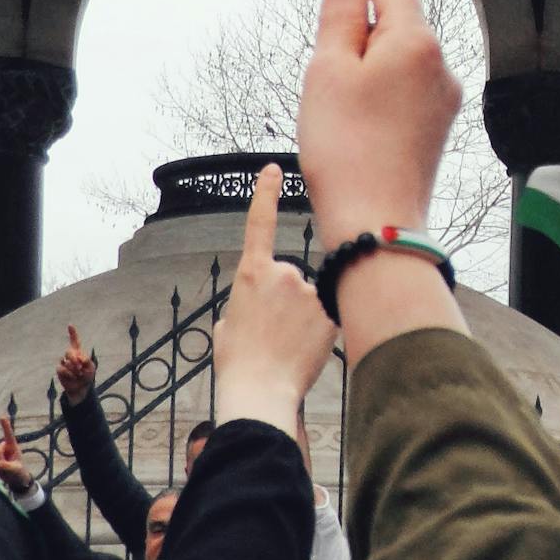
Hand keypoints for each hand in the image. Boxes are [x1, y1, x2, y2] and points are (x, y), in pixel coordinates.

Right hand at [0, 415, 34, 495]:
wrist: (14, 480)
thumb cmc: (18, 472)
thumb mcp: (15, 469)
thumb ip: (7, 466)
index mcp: (12, 446)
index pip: (8, 435)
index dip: (5, 425)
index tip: (2, 416)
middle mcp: (3, 447)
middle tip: (6, 466)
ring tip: (3, 469)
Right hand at [56, 322, 95, 403]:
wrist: (81, 388)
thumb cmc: (87, 376)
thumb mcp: (91, 368)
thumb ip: (87, 361)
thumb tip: (79, 358)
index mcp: (79, 352)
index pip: (75, 340)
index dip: (72, 333)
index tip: (70, 325)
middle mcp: (70, 356)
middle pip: (69, 351)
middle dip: (74, 358)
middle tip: (79, 366)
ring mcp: (64, 363)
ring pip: (65, 361)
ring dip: (73, 368)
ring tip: (78, 373)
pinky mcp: (60, 370)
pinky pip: (61, 368)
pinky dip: (68, 373)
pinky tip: (73, 377)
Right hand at [213, 164, 335, 434]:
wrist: (259, 391)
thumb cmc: (238, 364)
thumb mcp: (228, 327)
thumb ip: (246, 304)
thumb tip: (255, 308)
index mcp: (251, 274)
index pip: (260, 224)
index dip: (266, 194)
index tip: (272, 168)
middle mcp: (283, 272)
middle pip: (291, 280)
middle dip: (286, 303)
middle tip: (273, 335)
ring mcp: (309, 289)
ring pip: (310, 299)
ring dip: (303, 319)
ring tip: (287, 347)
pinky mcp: (330, 309)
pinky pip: (328, 314)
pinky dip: (319, 330)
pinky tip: (305, 350)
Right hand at [296, 0, 460, 244]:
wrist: (376, 223)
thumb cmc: (346, 149)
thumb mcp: (328, 70)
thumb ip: (339, 14)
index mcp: (417, 40)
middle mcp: (441, 63)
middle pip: (398, 16)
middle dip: (358, 17)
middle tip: (319, 44)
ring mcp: (444, 96)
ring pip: (400, 53)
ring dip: (366, 55)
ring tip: (332, 97)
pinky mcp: (437, 124)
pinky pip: (406, 85)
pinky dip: (378, 84)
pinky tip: (353, 117)